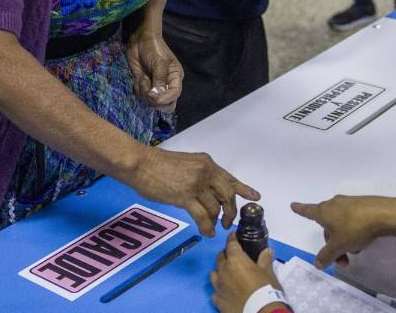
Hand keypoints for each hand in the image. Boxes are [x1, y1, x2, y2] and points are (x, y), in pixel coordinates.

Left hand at [126, 27, 182, 111]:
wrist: (139, 41)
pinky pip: (141, 96)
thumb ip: (160, 79)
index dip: (166, 99)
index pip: (175, 94)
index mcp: (175, 78)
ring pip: (151, 102)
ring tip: (142, 78)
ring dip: (143, 92)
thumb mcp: (159, 62)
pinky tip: (138, 79)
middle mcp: (166, 84)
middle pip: (165, 104)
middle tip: (147, 90)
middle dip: (154, 101)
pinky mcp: (144, 86)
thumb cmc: (153, 48)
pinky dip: (138, 90)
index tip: (156, 97)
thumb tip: (159, 96)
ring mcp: (154, 86)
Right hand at [131, 149, 258, 237]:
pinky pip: (203, 216)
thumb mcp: (186, 164)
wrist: (141, 164)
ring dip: (215, 221)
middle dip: (230, 211)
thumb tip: (208, 192)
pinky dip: (207, 227)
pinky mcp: (185, 196)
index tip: (255, 197)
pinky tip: (206, 232)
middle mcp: (205, 172)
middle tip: (227, 222)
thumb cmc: (157, 164)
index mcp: (206, 163)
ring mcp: (196, 184)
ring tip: (211, 228)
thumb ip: (200, 175)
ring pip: (215, 207)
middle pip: (228, 195)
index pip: (229, 178)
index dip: (244, 189)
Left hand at [210, 233, 281, 312]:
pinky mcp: (218, 300)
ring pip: (214, 273)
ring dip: (220, 271)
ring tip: (227, 273)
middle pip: (220, 257)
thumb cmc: (266, 290)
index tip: (234, 236)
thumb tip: (267, 251)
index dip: (232, 238)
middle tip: (234, 256)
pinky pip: (215, 291)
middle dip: (226, 254)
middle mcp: (224, 271)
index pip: (231, 244)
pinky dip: (219, 289)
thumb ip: (265, 260)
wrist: (260, 312)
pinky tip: (225, 291)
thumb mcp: (268, 273)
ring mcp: (219, 286)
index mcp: (236, 261)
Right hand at [291, 195, 395, 268]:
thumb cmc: (355, 228)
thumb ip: (326, 255)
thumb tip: (317, 263)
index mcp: (324, 211)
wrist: (383, 214)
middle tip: (342, 260)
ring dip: (344, 239)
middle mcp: (334, 204)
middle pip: (327, 225)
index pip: (308, 211)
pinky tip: (363, 240)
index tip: (293, 205)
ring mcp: (349, 203)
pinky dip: (353, 231)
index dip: (300, 210)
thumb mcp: (339, 246)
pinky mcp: (362, 205)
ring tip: (355, 250)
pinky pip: (352, 220)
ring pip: (340, 224)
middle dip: (332, 243)